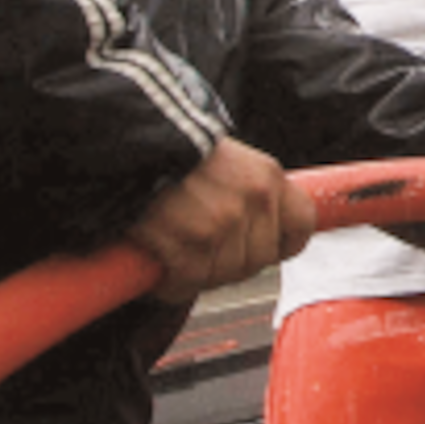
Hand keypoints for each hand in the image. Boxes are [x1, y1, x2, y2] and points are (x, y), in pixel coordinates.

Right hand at [125, 137, 315, 302]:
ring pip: (224, 274)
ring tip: (175, 252)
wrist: (121, 142)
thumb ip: (243, 189)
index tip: (268, 248)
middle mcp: (253, 200)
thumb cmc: (165, 147)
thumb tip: (251, 227)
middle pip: (259, 259)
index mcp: (265, 175)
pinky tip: (158, 265)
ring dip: (198, 273)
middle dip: (230, 262)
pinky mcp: (191, 245)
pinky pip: (188, 282)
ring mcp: (223, 224)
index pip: (303, 222)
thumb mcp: (221, 157)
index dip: (285, 243)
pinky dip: (171, 282)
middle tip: (199, 251)